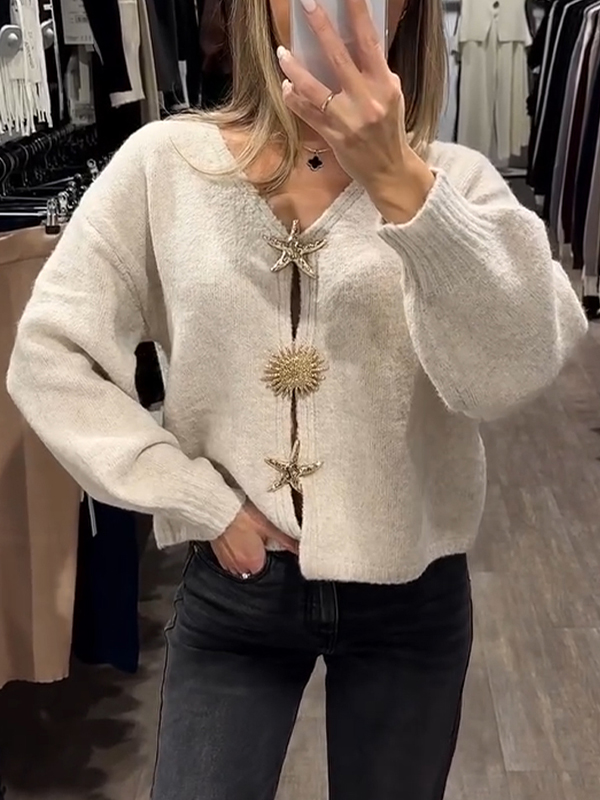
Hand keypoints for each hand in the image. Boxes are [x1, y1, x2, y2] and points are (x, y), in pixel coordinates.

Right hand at [210, 500, 298, 576]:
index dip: (271, 550)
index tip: (270, 537)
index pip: (268, 564)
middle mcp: (238, 567)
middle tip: (259, 532)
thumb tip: (302, 549)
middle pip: (254, 564)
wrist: (215, 506)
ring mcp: (224, 561)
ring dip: (245, 549)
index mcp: (253, 564)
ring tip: (247, 531)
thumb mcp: (269, 526)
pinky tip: (235, 532)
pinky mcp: (215, 551)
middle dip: (258, 551)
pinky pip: (229, 553)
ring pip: (241, 559)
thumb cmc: (242, 515)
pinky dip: (234, 546)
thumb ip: (287, 541)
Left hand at [277, 0, 433, 221]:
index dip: (357, 14)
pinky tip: (287, 87)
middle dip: (321, 27)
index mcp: (385, 84)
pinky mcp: (334, 136)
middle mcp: (367, 100)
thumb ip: (376, 72)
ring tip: (282, 53)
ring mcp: (348, 120)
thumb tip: (358, 43)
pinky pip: (307, 113)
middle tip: (306, 4)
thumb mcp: (392, 95)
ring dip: (295, 68)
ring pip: (314, 88)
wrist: (389, 170)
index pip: (369, 42)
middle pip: (338, 57)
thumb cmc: (389, 129)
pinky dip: (294, 98)